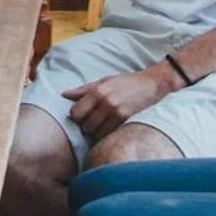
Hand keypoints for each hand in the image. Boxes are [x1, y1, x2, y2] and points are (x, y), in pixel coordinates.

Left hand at [62, 63, 181, 142]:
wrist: (152, 84)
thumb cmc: (126, 82)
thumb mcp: (103, 81)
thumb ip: (83, 90)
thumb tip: (63, 95)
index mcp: (98, 91)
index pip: (76, 112)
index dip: (76, 116)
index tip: (81, 116)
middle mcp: (106, 102)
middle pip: (85, 124)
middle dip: (85, 125)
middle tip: (91, 122)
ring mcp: (117, 112)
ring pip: (96, 132)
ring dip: (96, 132)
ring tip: (101, 125)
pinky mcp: (127, 120)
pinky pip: (109, 134)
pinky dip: (106, 134)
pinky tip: (109, 128)